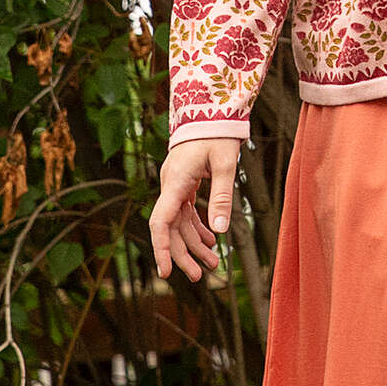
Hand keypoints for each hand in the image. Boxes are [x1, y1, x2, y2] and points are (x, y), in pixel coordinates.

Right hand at [149, 137, 241, 280]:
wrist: (209, 109)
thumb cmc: (218, 133)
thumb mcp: (225, 164)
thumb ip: (222, 196)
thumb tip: (220, 231)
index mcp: (176, 181)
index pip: (161, 221)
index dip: (162, 248)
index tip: (166, 272)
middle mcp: (170, 185)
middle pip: (170, 228)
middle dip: (183, 254)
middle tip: (201, 276)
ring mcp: (175, 185)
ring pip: (179, 223)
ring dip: (194, 244)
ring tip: (213, 264)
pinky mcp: (182, 183)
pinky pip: (185, 212)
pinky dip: (197, 227)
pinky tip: (210, 241)